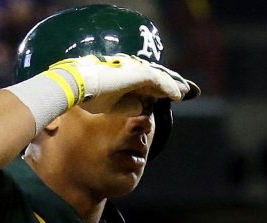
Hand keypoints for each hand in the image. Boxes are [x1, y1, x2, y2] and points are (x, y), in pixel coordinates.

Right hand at [48, 53, 188, 103]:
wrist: (78, 86)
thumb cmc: (88, 97)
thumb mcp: (111, 106)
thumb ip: (128, 105)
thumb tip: (143, 107)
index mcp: (125, 79)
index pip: (149, 83)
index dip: (162, 90)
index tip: (173, 97)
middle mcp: (132, 72)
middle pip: (159, 78)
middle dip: (174, 84)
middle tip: (188, 92)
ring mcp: (135, 71)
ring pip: (161, 78)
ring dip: (175, 86)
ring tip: (186, 93)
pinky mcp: (137, 74)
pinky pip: (159, 82)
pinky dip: (169, 88)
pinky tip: (178, 96)